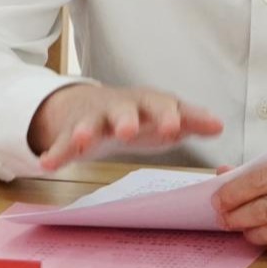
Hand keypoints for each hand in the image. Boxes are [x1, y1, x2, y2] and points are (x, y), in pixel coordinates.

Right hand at [28, 83, 223, 170]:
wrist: (94, 106)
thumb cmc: (141, 115)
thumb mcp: (166, 117)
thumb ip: (190, 120)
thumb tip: (218, 125)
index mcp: (148, 104)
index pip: (162, 105)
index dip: (168, 116)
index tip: (175, 127)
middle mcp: (121, 107)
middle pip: (124, 109)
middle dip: (125, 119)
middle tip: (128, 130)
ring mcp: (95, 118)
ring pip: (90, 123)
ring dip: (86, 130)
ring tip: (81, 140)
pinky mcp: (71, 132)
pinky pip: (62, 143)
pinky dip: (56, 152)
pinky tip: (47, 164)